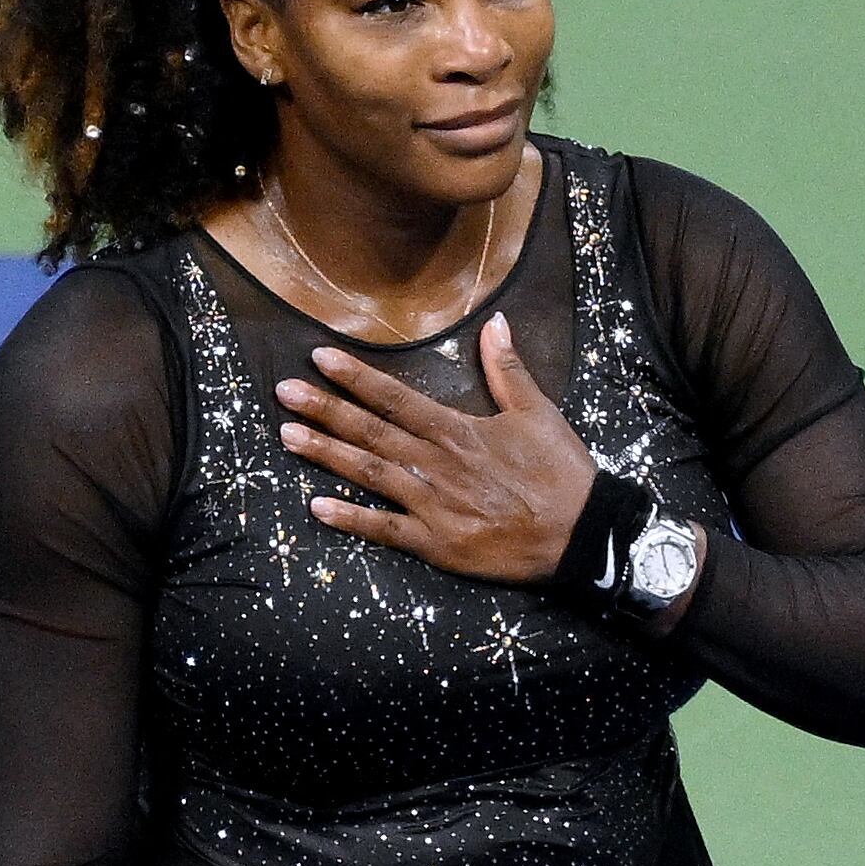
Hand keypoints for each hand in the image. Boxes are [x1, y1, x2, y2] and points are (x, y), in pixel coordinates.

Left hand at [278, 315, 595, 584]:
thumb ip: (508, 368)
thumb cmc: (561, 474)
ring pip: (369, 474)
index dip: (355, 378)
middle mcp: (436, 464)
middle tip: (283, 394)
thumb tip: (495, 321)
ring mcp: (432, 505)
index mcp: (458, 431)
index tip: (319, 359)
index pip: (395, 398)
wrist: (581, 534)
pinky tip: (317, 508)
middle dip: (324, 411)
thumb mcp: (539, 413)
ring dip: (326, 455)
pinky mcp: (436, 544)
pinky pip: (385, 530)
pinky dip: (350, 519)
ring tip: (286, 438)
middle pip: (371, 432)